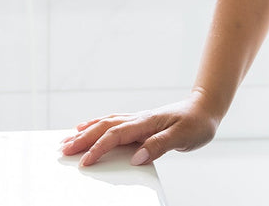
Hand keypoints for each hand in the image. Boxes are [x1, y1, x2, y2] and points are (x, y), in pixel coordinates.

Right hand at [58, 93, 219, 166]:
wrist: (206, 108)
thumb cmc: (197, 123)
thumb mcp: (183, 137)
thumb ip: (159, 146)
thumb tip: (136, 157)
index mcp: (146, 123)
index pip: (115, 136)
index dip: (98, 148)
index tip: (84, 162)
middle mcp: (138, 119)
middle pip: (103, 127)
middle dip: (82, 139)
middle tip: (63, 150)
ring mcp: (137, 119)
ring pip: (104, 123)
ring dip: (84, 131)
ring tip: (67, 139)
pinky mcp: (139, 122)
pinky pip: (111, 122)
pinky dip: (96, 125)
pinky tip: (87, 127)